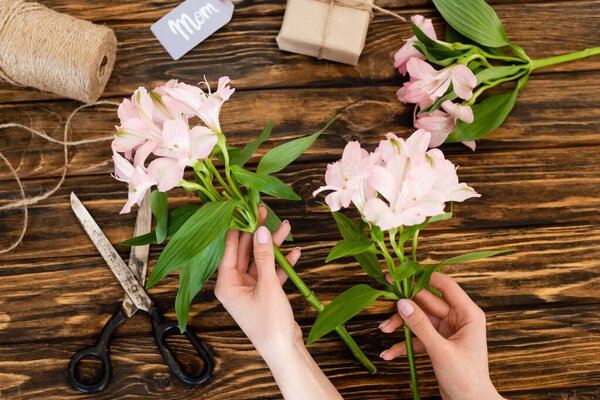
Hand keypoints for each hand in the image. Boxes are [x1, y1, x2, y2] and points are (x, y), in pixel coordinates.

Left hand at [215, 206, 341, 399]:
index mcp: (226, 284)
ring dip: (273, 246)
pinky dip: (281, 264)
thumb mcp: (267, 285)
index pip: (229, 248)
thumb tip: (261, 230)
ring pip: (260, 261)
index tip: (244, 208)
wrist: (284, 351)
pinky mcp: (263, 295)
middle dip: (258, 233)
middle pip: (245, 252)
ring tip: (286, 227)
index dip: (238, 227)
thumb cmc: (270, 323)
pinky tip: (294, 253)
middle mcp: (234, 285)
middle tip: (265, 212)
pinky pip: (270, 273)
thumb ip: (265, 256)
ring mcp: (249, 290)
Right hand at [378, 272, 502, 399]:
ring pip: (419, 319)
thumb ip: (420, 325)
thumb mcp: (440, 350)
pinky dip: (404, 343)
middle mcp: (457, 318)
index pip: (444, 285)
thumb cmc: (466, 379)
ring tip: (383, 331)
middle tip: (383, 292)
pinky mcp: (438, 343)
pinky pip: (418, 337)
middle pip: (426, 302)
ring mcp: (447, 331)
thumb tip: (402, 302)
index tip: (401, 271)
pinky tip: (389, 352)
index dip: (422, 276)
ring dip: (401, 324)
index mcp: (468, 313)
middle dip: (405, 304)